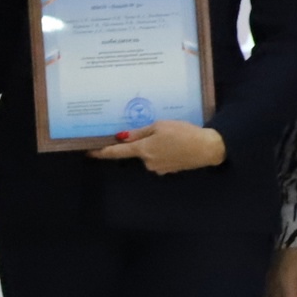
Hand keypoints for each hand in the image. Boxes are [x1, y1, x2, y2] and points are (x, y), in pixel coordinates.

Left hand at [88, 118, 224, 173]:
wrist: (206, 148)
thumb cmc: (182, 133)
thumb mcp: (160, 126)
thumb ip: (140, 133)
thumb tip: (122, 138)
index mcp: (143, 150)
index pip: (117, 153)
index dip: (102, 152)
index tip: (90, 152)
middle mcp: (147, 162)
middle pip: (137, 151)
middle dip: (143, 142)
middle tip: (159, 131)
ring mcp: (158, 168)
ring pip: (150, 155)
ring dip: (155, 146)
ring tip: (172, 136)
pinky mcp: (169, 170)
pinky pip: (160, 159)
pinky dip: (164, 152)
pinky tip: (176, 145)